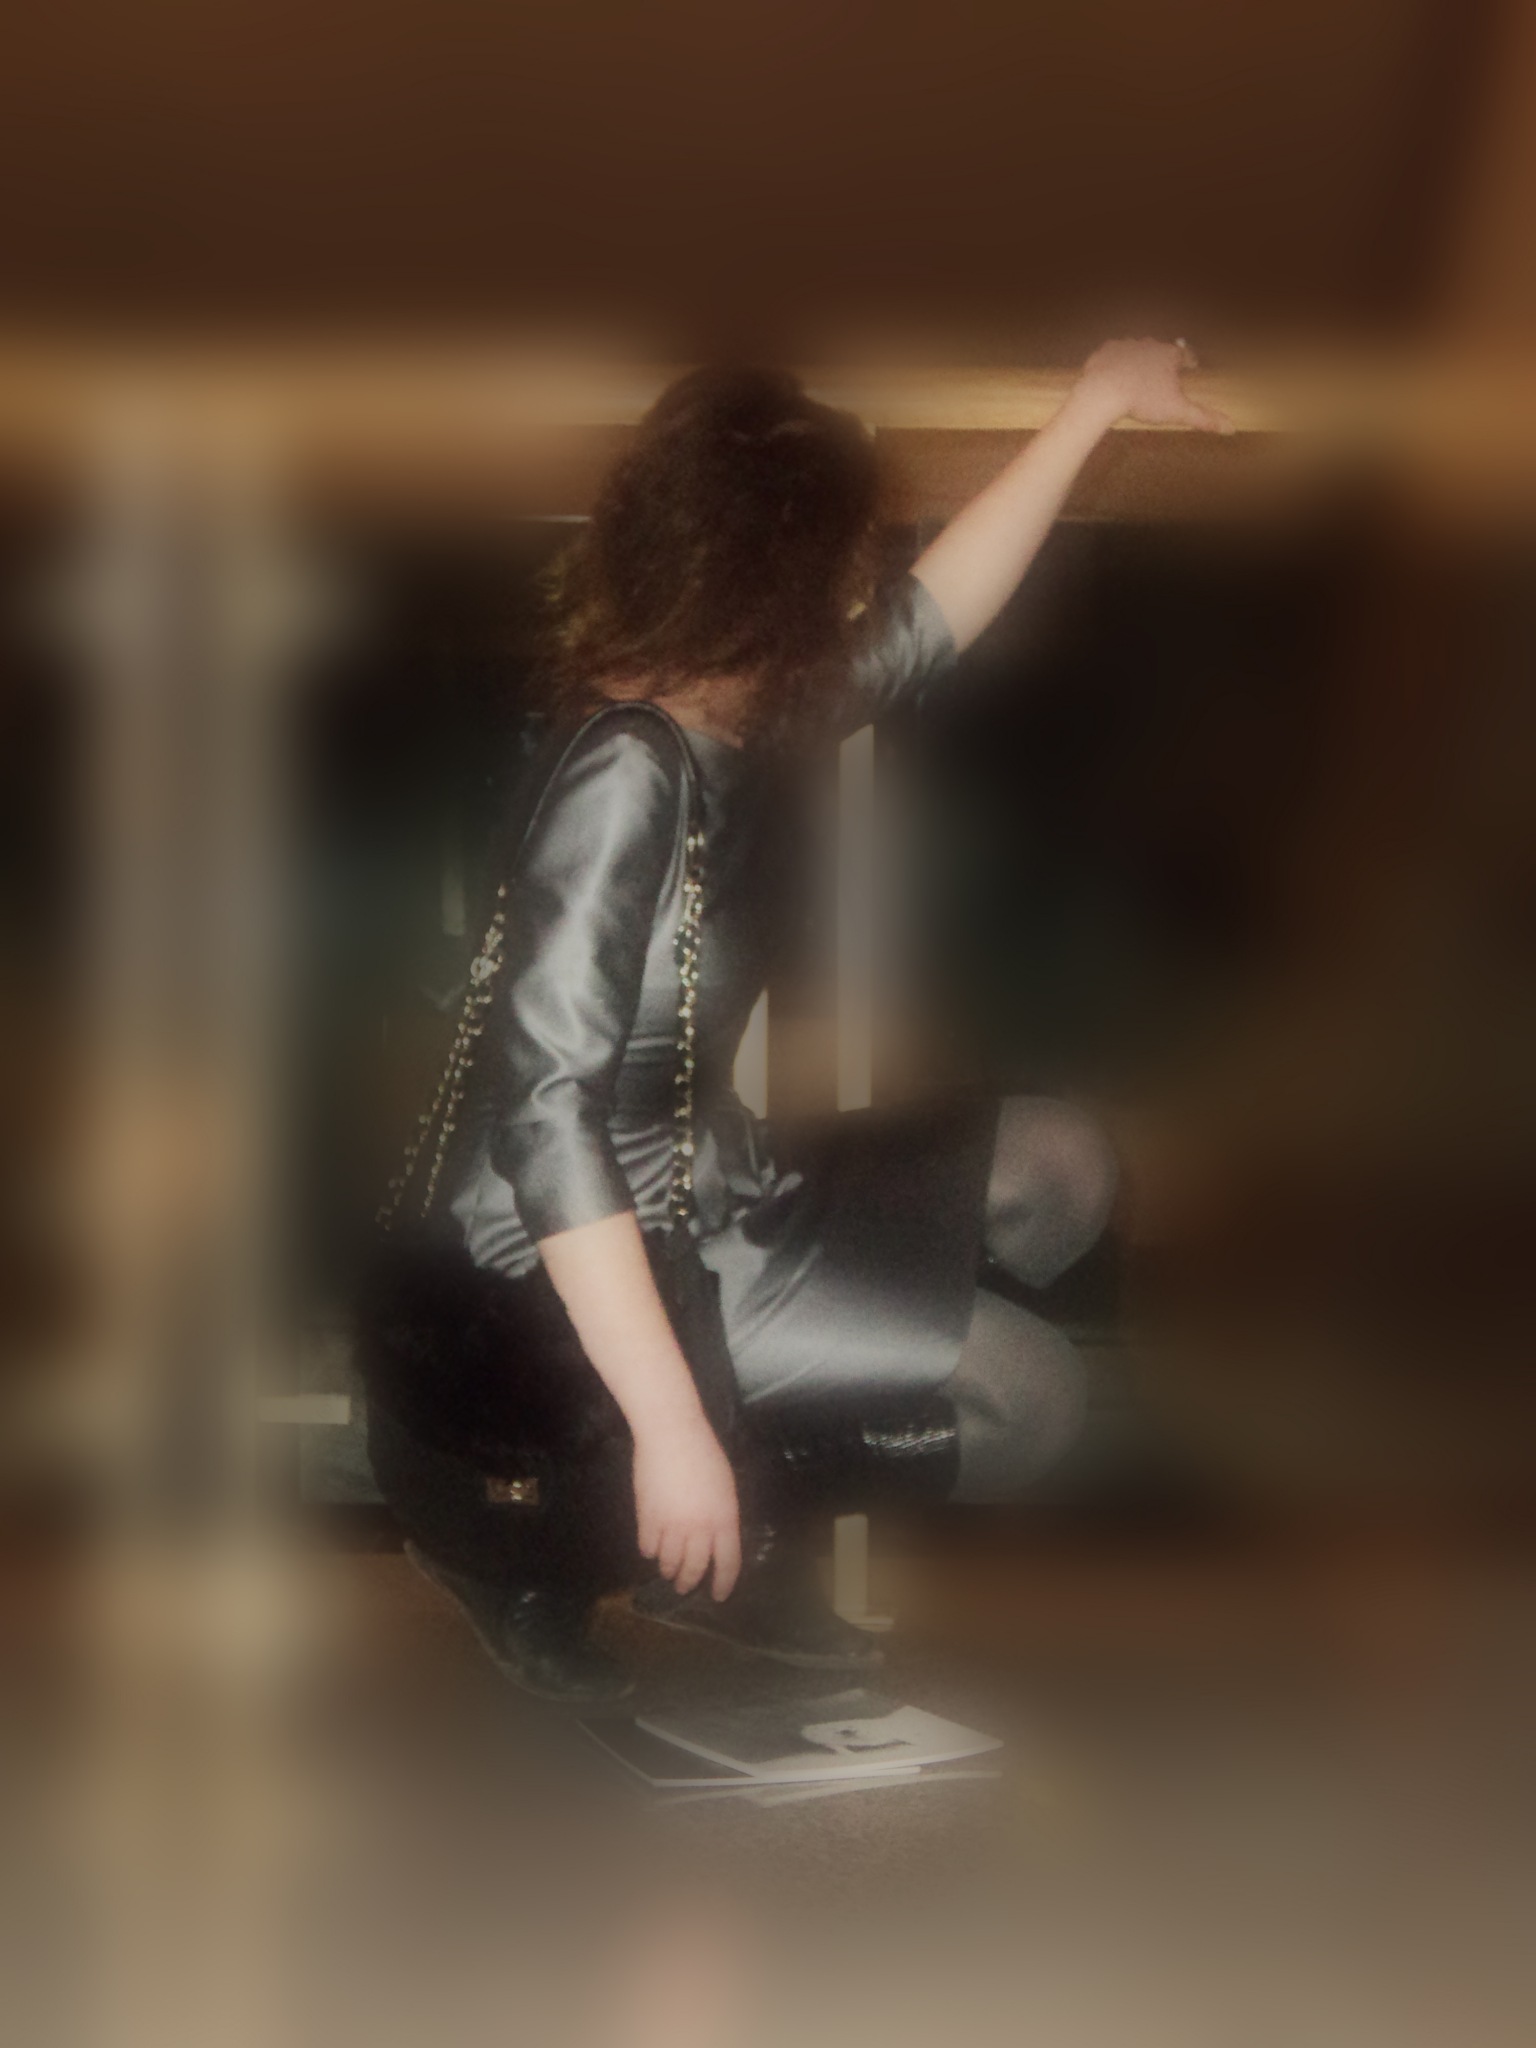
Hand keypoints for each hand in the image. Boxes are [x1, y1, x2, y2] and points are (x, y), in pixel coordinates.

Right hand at [633, 1414, 741, 1600]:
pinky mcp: (647, 1519)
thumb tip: (716, 1536)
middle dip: (689, 1581)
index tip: (719, 1595)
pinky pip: (648, 1546)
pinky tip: (651, 1549)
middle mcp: (700, 1528)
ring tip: (667, 1571)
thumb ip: (722, 1514)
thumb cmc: (704, 1453)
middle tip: (683, 1586)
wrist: (671, 1436)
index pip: (729, 1562)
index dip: (724, 1582)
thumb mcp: (725, 1486)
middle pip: (695, 1567)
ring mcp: (672, 1526)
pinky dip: (650, 1551)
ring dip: (668, 1569)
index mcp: (725, 1519)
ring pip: (669, 1562)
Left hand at [1074, 338, 1233, 434]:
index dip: (1188, 362)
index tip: (1190, 367)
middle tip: (1162, 374)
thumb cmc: (1143, 401)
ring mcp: (1126, 345)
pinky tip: (1114, 373)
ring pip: (1136, 350)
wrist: (1103, 392)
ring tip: (1137, 374)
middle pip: (1160, 351)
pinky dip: (1115, 363)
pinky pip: (1113, 354)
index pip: (1185, 355)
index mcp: (1170, 354)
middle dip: (1162, 361)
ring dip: (1138, 360)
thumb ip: (1204, 418)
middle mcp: (1150, 344)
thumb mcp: (1178, 412)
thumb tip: (1231, 428)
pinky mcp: (1106, 350)